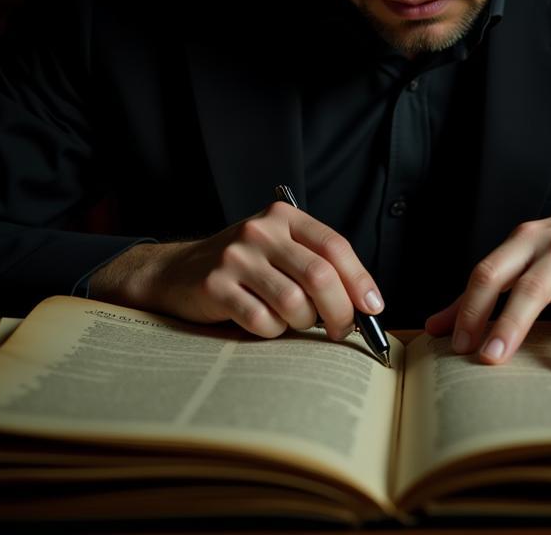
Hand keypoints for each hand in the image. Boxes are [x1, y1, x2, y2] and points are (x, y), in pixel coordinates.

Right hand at [89, 201, 383, 341]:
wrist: (178, 272)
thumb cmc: (244, 266)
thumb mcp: (279, 250)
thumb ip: (317, 265)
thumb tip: (364, 304)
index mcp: (283, 217)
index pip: (334, 246)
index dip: (359, 279)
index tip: (373, 307)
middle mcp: (260, 231)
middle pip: (319, 276)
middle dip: (340, 311)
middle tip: (343, 330)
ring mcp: (236, 257)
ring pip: (293, 302)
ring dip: (303, 323)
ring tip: (295, 322)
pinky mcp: (215, 286)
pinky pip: (262, 321)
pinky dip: (272, 332)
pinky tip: (265, 324)